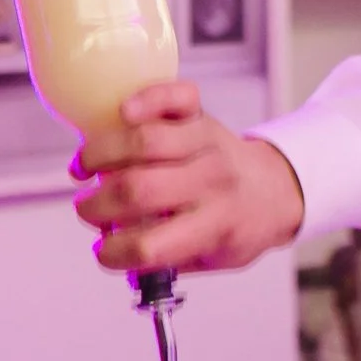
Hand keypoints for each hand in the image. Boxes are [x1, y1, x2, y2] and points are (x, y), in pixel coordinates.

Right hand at [71, 81, 305, 273]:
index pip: (150, 245)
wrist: (277, 188)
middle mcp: (211, 181)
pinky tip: (120, 114)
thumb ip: (169, 263)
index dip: (113, 253)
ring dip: (99, 155)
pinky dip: (145, 99)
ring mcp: (207, 143)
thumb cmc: (239, 225)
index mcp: (215, 226)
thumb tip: (122, 264)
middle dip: (96, 205)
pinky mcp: (202, 115)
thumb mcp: (214, 259)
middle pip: (137, 190)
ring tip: (83, 169)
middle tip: (87, 209)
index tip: (102, 252)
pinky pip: (174, 96)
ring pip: (144, 141)